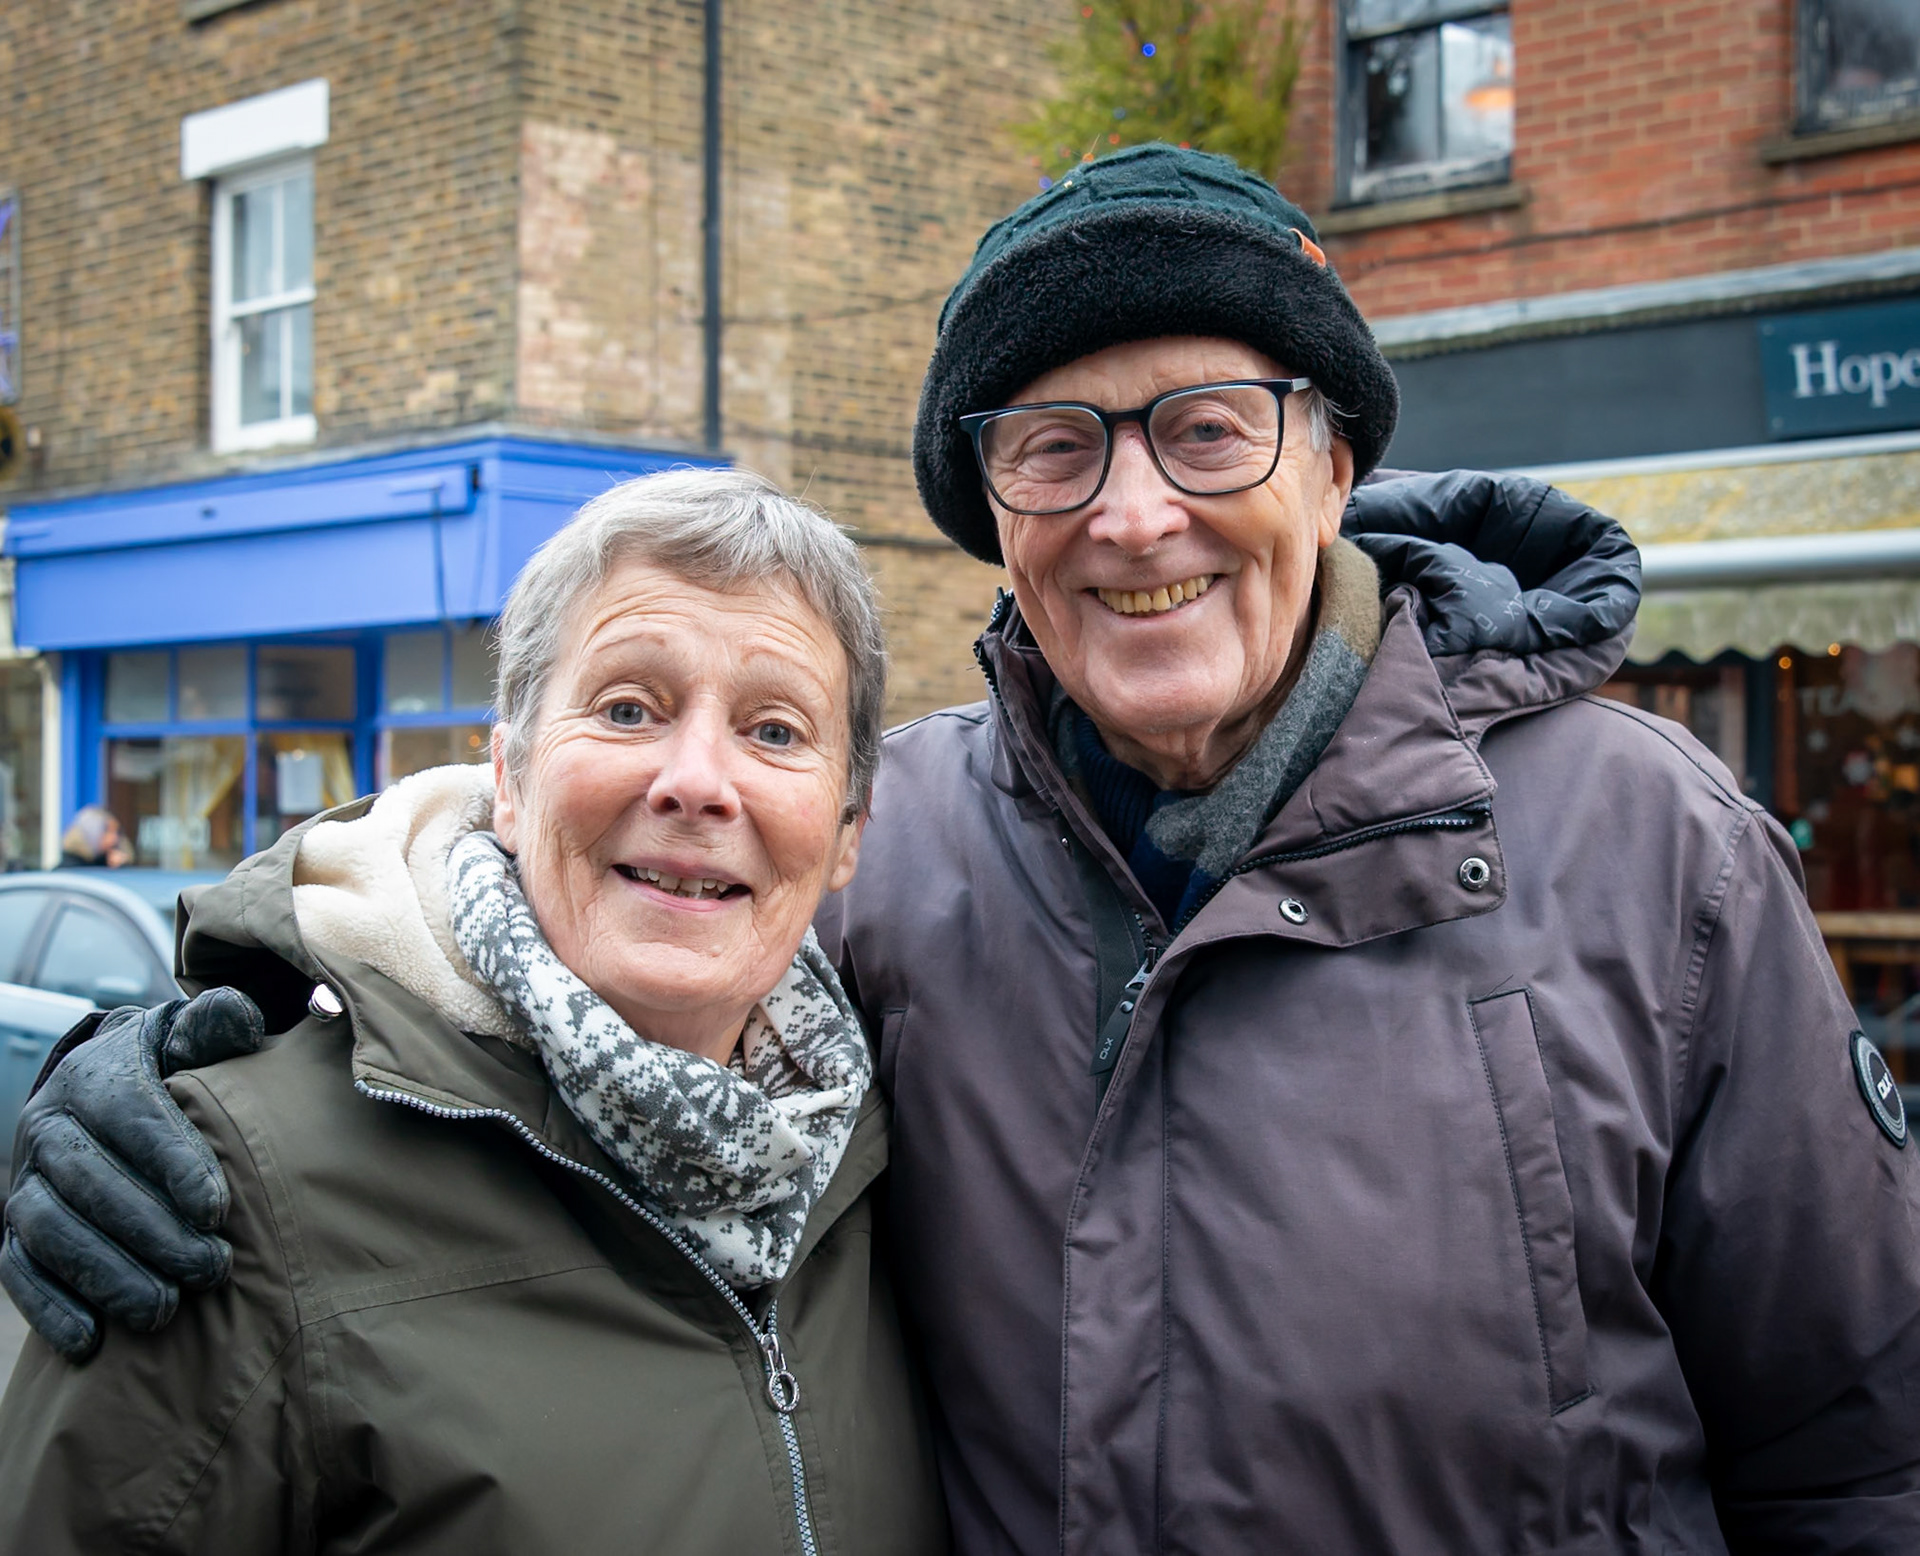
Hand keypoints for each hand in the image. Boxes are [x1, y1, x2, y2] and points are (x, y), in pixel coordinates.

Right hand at [1, 989, 264, 1359]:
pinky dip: (51, 1309)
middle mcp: (48, 1126)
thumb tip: (238, 1017)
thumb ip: (216, 1025)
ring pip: (51, 1233)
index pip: (129, 1117)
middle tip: (210, 1268)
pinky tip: (94, 1343)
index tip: (217, 1208)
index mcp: (94, 1075)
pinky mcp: (13, 1231)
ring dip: (106, 1276)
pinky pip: (20, 1272)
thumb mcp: (193, 1037)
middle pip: (89, 1183)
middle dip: (149, 1231)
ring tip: (166, 1311)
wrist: (111, 1086)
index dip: (171, 1163)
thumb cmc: (175, 1067)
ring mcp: (24, 1182)